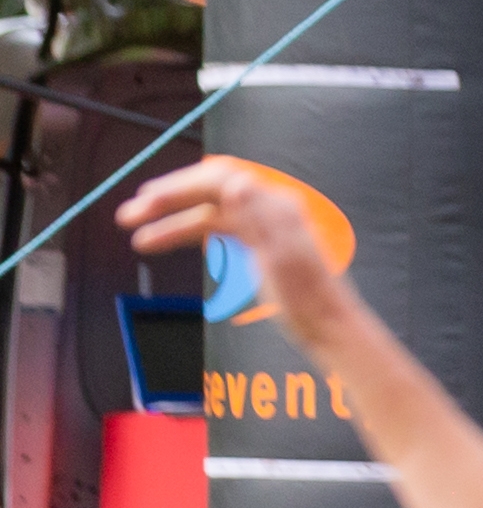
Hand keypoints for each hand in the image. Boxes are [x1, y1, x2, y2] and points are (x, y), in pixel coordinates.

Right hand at [116, 157, 346, 327]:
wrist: (329, 327)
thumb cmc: (307, 298)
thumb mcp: (280, 258)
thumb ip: (258, 218)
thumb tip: (236, 181)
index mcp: (275, 206)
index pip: (219, 179)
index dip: (180, 186)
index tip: (146, 200)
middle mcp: (269, 209)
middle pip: (210, 192)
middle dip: (169, 201)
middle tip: (129, 215)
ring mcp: (264, 226)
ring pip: (209, 213)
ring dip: (173, 222)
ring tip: (139, 238)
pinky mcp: (259, 245)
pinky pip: (219, 229)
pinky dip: (191, 234)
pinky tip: (168, 241)